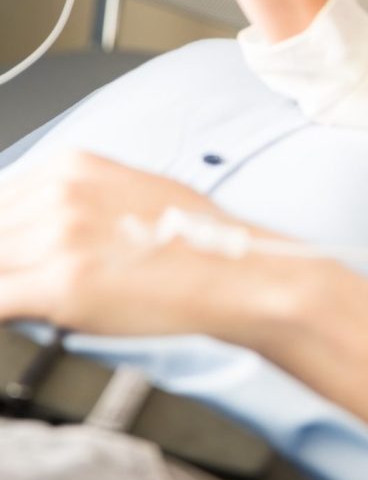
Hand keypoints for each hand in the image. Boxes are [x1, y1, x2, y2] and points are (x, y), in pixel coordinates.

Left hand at [0, 152, 255, 335]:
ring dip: (11, 283)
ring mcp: (59, 239)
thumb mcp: (130, 189)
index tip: (16, 251)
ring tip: (45, 295)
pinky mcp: (61, 285)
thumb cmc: (194, 236)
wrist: (233, 270)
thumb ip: (74, 198)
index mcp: (74, 166)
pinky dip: (8, 310)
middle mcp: (61, 195)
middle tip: (40, 275)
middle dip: (9, 261)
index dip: (7, 232)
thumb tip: (33, 222)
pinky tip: (31, 313)